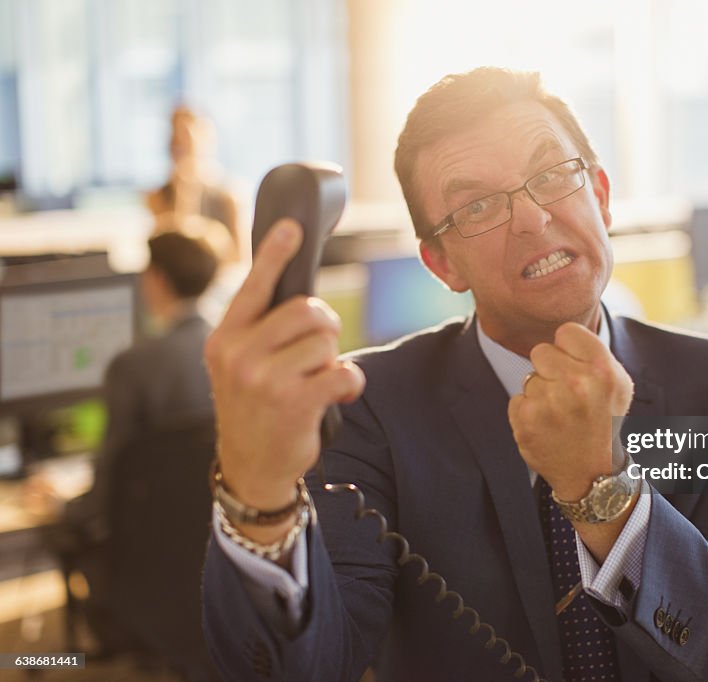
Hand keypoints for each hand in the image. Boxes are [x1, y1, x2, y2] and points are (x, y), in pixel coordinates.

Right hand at [204, 220, 364, 526]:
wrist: (250, 466)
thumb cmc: (255, 407)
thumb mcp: (240, 366)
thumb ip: (259, 330)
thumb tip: (302, 297)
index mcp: (224, 338)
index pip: (254, 286)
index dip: (276, 254)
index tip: (293, 226)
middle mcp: (238, 354)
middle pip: (307, 309)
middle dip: (324, 326)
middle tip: (317, 349)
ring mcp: (263, 379)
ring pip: (326, 341)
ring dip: (332, 359)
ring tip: (318, 380)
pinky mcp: (293, 402)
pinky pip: (342, 372)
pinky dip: (350, 383)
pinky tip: (337, 394)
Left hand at [507, 322, 633, 500]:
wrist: (592, 472)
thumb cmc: (605, 421)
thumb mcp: (617, 383)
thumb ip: (592, 352)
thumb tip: (563, 332)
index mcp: (601, 369)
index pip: (566, 331)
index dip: (568, 349)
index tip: (575, 366)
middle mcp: (576, 383)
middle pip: (541, 351)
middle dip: (550, 369)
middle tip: (566, 394)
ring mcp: (549, 402)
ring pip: (529, 377)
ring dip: (540, 393)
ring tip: (560, 415)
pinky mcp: (526, 420)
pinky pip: (517, 398)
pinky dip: (528, 412)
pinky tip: (546, 427)